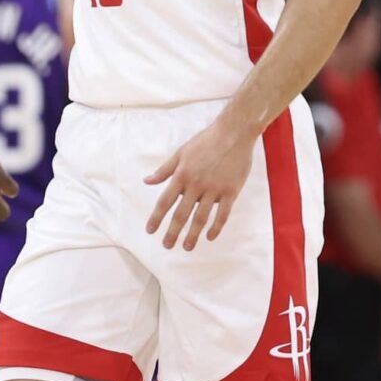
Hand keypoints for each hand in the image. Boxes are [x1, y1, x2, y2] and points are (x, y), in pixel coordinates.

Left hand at [145, 119, 255, 250]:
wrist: (233, 133)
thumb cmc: (205, 141)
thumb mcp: (181, 152)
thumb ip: (164, 170)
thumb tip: (147, 181)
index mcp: (182, 174)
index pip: (165, 201)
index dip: (156, 217)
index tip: (150, 230)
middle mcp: (196, 184)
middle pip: (182, 213)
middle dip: (173, 232)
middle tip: (167, 245)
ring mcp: (214, 189)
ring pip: (201, 217)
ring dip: (193, 234)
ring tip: (187, 247)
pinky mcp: (231, 191)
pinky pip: (223, 214)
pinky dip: (216, 227)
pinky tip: (210, 237)